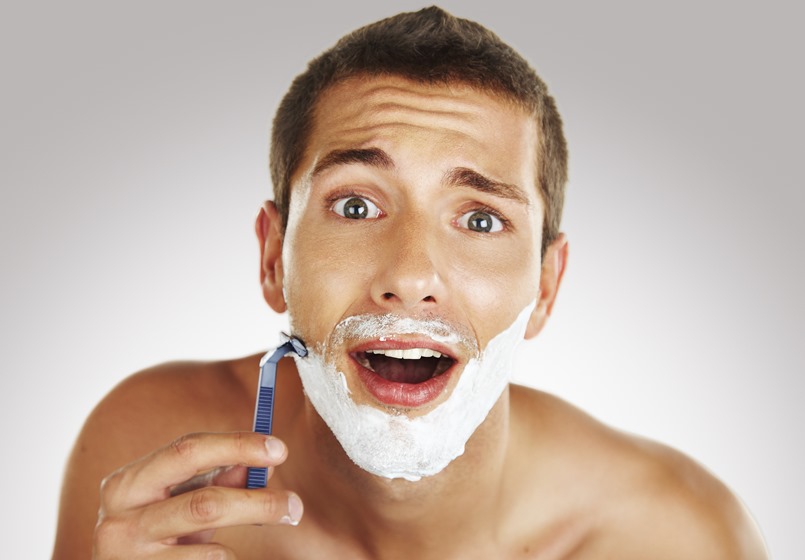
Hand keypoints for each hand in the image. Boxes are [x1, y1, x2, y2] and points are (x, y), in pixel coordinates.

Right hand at [93, 431, 301, 558]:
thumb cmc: (154, 536)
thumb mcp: (179, 503)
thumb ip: (216, 480)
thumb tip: (263, 467)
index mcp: (126, 484)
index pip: (188, 451)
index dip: (237, 446)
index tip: (280, 449)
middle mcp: (118, 522)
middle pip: (204, 504)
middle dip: (257, 503)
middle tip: (295, 506)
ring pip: (212, 552)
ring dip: (243, 547)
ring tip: (243, 548)